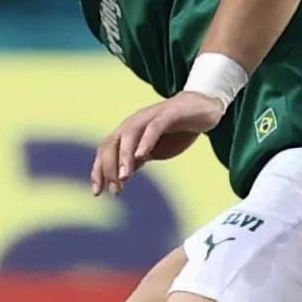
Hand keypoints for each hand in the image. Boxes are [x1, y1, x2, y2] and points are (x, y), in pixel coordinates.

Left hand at [91, 91, 221, 194]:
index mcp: (128, 133)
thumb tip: (121, 177)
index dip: (99, 171)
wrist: (202, 110)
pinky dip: (145, 141)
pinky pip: (153, 127)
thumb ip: (136, 161)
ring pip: (129, 135)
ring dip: (124, 156)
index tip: (98, 192)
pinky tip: (142, 156)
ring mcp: (150, 117)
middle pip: (112, 143)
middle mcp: (134, 123)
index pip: (106, 151)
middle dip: (109, 167)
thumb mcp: (154, 151)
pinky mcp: (168, 114)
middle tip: (115, 188)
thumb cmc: (177, 131)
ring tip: (124, 176)